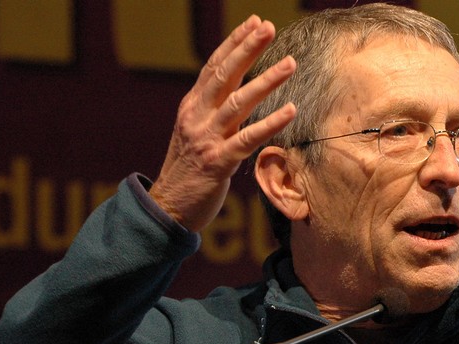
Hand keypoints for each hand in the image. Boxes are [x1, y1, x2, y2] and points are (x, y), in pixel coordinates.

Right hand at [150, 16, 297, 231]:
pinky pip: (247, 139)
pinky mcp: (217, 163)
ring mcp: (206, 139)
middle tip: (269, 27)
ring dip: (266, 81)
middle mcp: (197, 117)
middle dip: (247, 48)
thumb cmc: (188, 171)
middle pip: (224, 75)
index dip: (234, 43)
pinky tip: (291, 110)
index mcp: (191, 107)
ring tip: (290, 63)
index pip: (213, 67)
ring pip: (238, 102)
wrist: (167, 206)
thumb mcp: (194, 134)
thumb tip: (232, 92)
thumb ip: (210, 112)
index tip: (254, 23)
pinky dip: (270, 123)